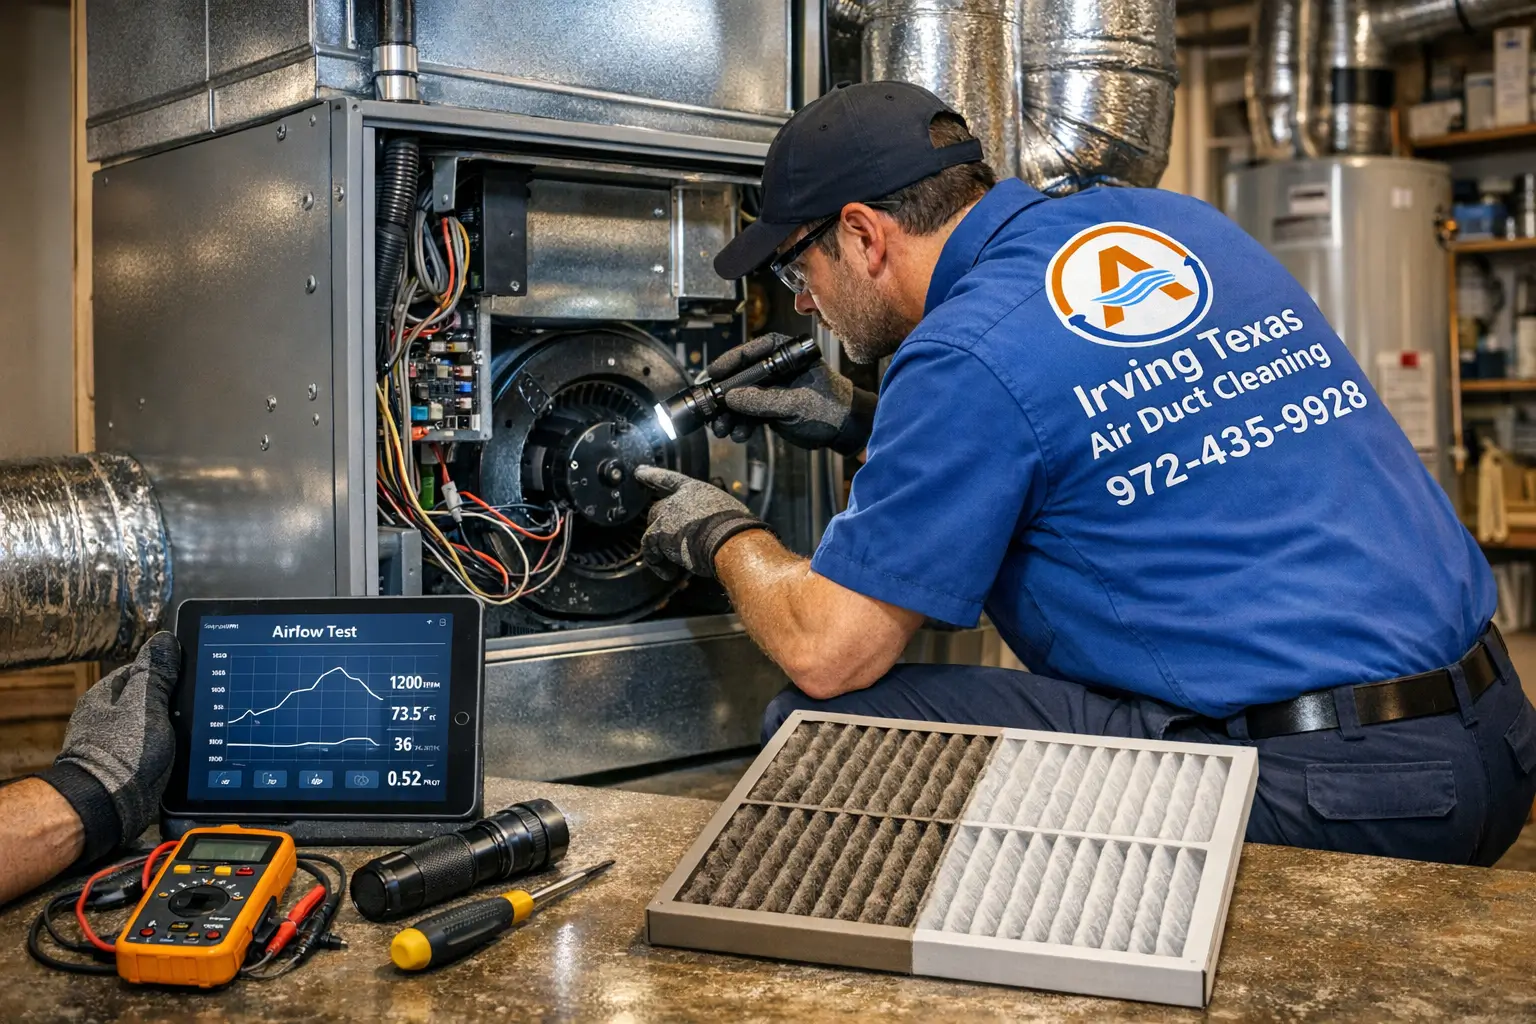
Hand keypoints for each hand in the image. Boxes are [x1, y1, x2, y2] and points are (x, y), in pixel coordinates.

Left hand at [40, 632, 180, 859]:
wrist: (106, 809)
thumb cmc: (122, 754)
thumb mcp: (146, 705)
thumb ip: (156, 674)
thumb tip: (164, 640)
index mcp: (105, 696)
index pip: (143, 671)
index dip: (170, 674)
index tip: (191, 682)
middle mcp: (106, 718)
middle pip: (150, 701)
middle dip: (172, 706)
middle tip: (194, 713)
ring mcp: (115, 745)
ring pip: (154, 727)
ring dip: (172, 732)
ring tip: (191, 738)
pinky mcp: (127, 769)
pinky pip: (154, 751)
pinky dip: (167, 753)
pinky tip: (181, 758)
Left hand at [634, 466, 769, 579]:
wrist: (733, 540)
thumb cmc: (738, 531)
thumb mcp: (728, 515)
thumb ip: (713, 518)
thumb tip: (714, 532)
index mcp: (696, 490)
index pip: (670, 479)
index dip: (653, 475)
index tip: (639, 472)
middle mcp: (679, 499)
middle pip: (657, 509)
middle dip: (659, 527)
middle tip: (665, 544)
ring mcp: (668, 514)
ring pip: (651, 530)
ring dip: (660, 548)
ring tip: (672, 564)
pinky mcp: (660, 532)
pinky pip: (649, 549)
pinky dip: (657, 563)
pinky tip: (669, 574)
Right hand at [706, 333, 876, 454]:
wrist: (845, 432)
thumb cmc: (832, 409)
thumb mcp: (796, 404)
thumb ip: (763, 401)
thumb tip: (732, 397)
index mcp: (788, 355)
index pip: (754, 351)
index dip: (731, 361)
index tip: (714, 372)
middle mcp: (778, 369)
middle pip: (743, 376)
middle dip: (726, 395)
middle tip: (712, 408)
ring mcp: (773, 389)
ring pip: (743, 398)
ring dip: (731, 414)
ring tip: (722, 429)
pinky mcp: (772, 407)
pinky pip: (750, 413)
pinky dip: (742, 424)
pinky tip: (738, 434)